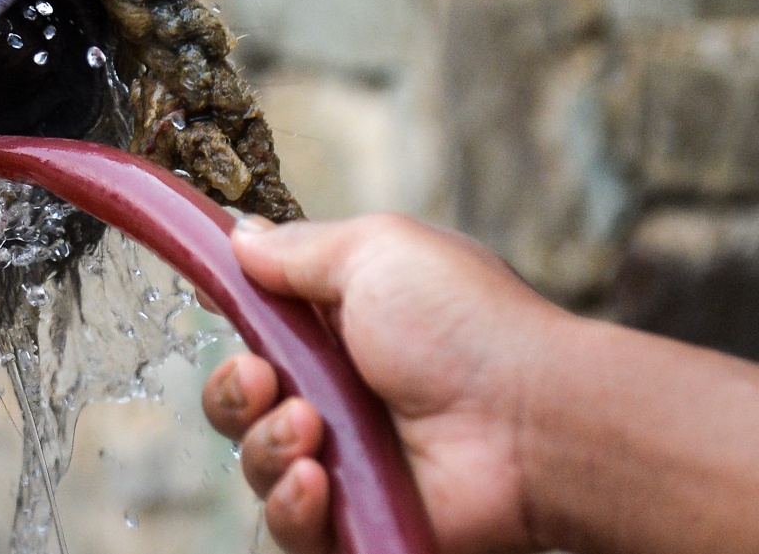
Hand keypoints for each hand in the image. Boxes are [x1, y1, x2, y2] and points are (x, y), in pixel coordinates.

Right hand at [200, 214, 570, 553]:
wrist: (534, 423)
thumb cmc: (466, 326)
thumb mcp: (376, 250)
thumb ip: (297, 248)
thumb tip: (238, 235)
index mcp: (339, 328)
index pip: (255, 331)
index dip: (234, 326)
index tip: (224, 311)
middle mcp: (338, 396)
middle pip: (238, 402)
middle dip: (234, 392)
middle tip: (265, 381)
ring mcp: (347, 464)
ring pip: (255, 464)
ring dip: (266, 443)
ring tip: (312, 432)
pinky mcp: (357, 525)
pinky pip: (288, 527)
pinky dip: (292, 504)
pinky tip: (318, 481)